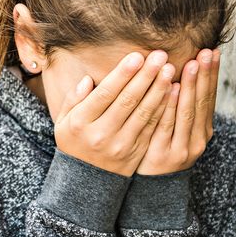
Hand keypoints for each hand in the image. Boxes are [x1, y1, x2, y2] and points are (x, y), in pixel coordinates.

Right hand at [54, 51, 175, 175]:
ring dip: (159, 89)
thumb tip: (88, 80)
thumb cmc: (75, 142)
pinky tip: (172, 92)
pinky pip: (152, 127)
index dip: (123, 74)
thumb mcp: (64, 121)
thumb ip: (74, 99)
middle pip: (128, 101)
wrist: (86, 180)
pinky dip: (163, 108)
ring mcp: (121, 145)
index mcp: (81, 123)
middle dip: (146, 76)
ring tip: (169, 69)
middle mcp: (102, 134)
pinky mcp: (136, 152)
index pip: (105, 94)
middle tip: (160, 56)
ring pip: (144, 113)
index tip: (137, 56)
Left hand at [136, 49, 219, 174]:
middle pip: (202, 102)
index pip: (209, 97)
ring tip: (192, 64)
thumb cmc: (160, 149)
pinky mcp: (164, 155)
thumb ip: (180, 105)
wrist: (150, 187)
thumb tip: (183, 70)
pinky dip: (171, 107)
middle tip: (206, 52)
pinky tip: (173, 89)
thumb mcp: (176, 129)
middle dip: (205, 76)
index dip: (212, 74)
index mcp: (203, 130)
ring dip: (191, 87)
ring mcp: (182, 148)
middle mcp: (198, 138)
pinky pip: (167, 125)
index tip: (213, 51)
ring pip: (188, 112)